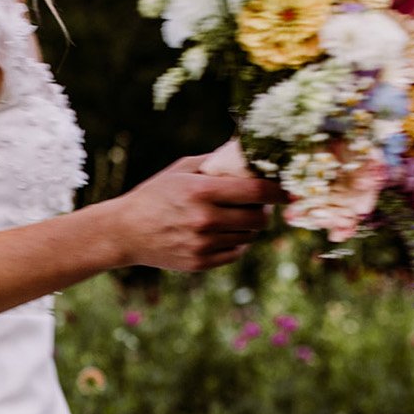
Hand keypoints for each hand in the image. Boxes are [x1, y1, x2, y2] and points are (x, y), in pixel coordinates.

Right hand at [104, 152, 287, 271]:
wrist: (124, 232)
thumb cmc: (155, 195)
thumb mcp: (182, 170)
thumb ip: (216, 161)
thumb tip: (250, 150)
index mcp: (201, 191)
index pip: (257, 191)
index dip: (279, 190)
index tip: (288, 189)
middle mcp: (204, 219)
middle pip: (258, 218)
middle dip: (264, 210)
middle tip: (259, 204)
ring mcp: (202, 244)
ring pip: (248, 236)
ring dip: (249, 226)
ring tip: (237, 217)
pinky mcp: (199, 262)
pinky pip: (235, 253)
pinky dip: (237, 243)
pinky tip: (226, 233)